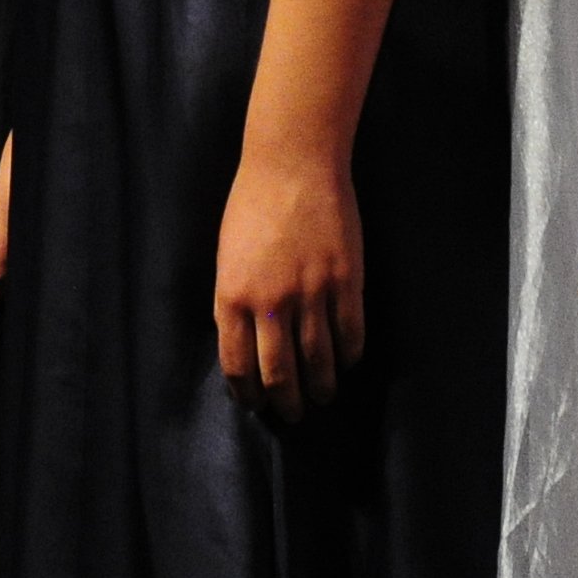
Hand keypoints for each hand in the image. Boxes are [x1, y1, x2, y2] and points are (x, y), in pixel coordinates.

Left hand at [213, 140, 363, 422]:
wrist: (293, 163)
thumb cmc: (252, 205)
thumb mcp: (227, 257)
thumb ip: (233, 302)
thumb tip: (244, 346)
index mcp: (232, 296)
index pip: (238, 364)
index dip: (248, 392)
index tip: (257, 403)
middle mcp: (271, 302)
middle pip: (279, 373)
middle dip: (287, 402)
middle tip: (294, 414)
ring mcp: (311, 292)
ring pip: (318, 360)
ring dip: (321, 387)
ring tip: (323, 397)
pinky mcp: (345, 280)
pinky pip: (350, 332)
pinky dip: (349, 355)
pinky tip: (347, 362)